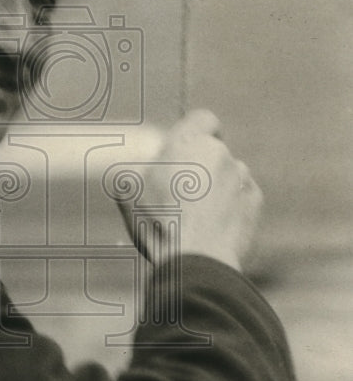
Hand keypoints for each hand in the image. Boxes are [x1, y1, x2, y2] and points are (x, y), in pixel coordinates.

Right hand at [115, 110, 262, 271]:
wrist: (194, 261)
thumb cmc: (157, 223)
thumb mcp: (127, 192)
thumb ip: (137, 170)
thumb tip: (135, 170)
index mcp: (189, 142)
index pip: (203, 119)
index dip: (195, 131)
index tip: (185, 148)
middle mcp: (220, 154)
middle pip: (212, 151)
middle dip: (200, 166)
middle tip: (178, 194)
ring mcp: (241, 178)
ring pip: (228, 175)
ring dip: (216, 187)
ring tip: (195, 217)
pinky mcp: (254, 203)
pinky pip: (241, 197)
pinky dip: (230, 207)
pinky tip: (213, 227)